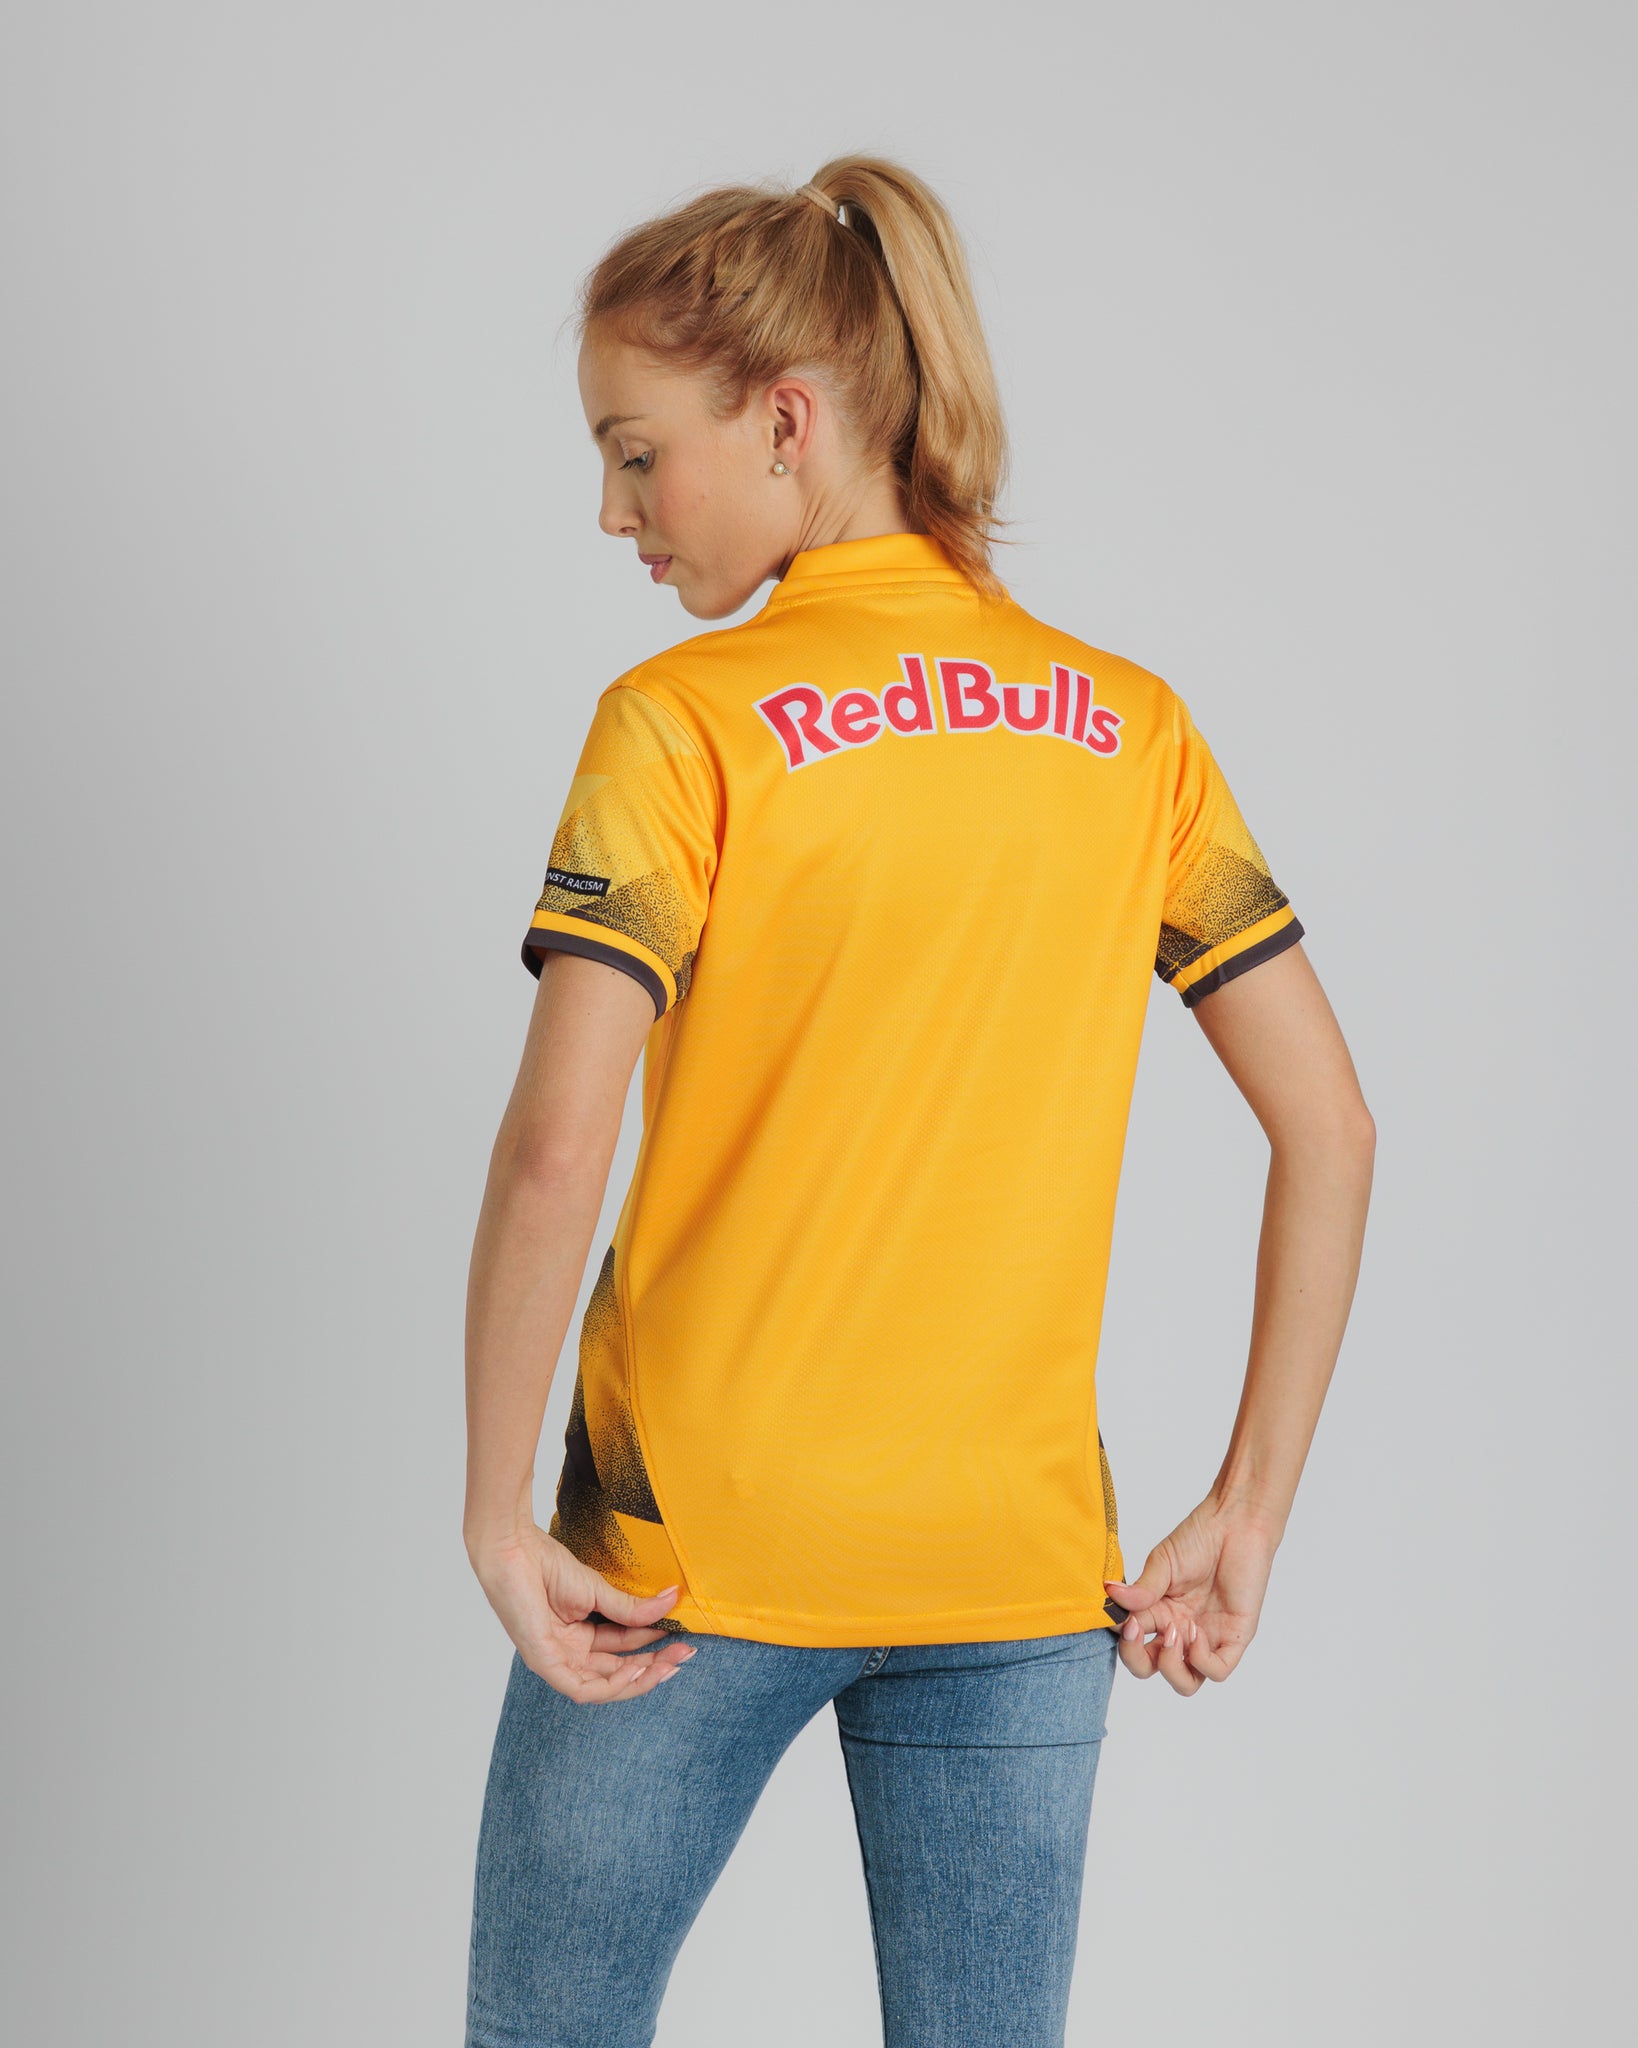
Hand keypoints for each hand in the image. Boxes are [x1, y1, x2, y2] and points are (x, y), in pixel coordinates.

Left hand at [469, 1523, 697, 1701]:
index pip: (622, 1651)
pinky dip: (612, 1685)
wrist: (514, 1548)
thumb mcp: (598, 1590)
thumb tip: (673, 1600)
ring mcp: (555, 1660)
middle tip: (684, 1655)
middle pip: (616, 1671)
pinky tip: (637, 1672)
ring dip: (639, 1679)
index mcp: (578, 1636)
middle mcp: (568, 1653)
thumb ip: (632, 1607)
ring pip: (603, 1687)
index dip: (654, 1648)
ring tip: (669, 1663)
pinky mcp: (543, 1662)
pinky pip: (581, 1688)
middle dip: (654, 1666)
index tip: (682, 1639)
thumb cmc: (545, 1564)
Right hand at [1103, 1495, 1280, 1694]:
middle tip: (1137, 1631)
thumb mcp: (1163, 1562)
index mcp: (1158, 1612)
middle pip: (1152, 1668)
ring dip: (1171, 1666)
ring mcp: (1206, 1637)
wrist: (1236, 1523)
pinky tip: (1196, 1631)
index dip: (1124, 1641)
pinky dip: (1201, 1660)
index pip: (1133, 1643)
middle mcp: (1179, 1630)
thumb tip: (1110, 1595)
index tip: (1122, 1621)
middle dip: (1138, 1659)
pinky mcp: (1233, 1639)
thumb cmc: (1200, 1537)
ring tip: (1174, 1632)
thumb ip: (1141, 1588)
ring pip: (1185, 1682)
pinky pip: (1216, 1672)